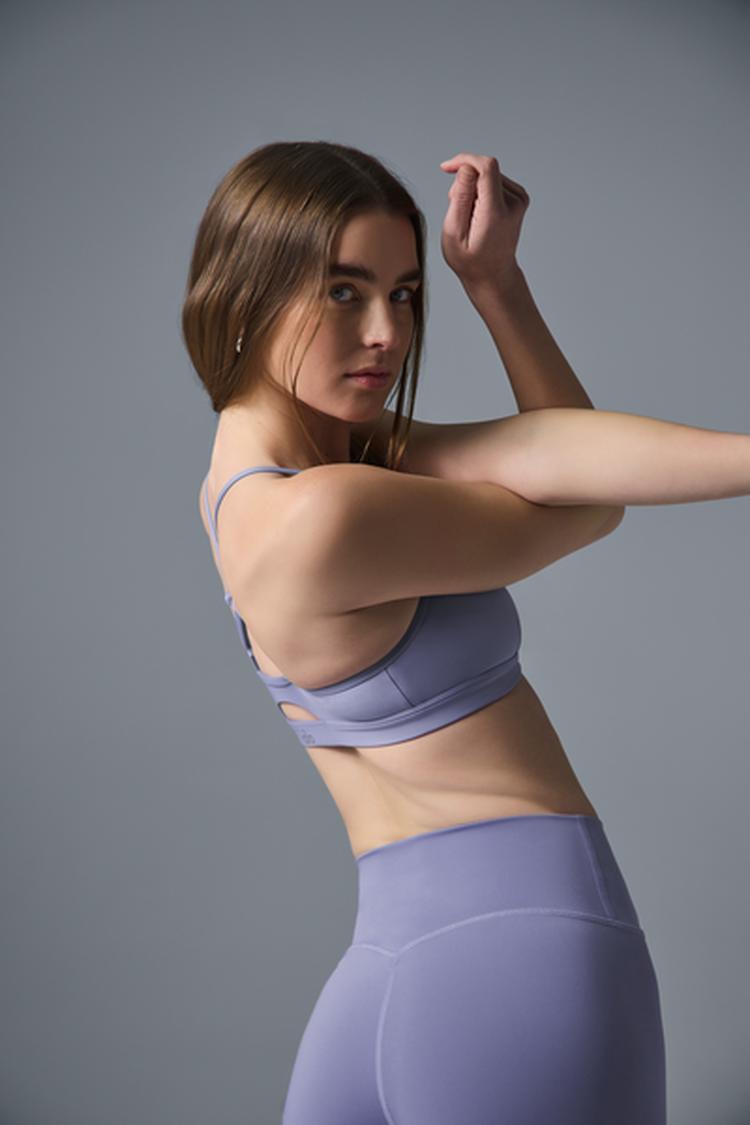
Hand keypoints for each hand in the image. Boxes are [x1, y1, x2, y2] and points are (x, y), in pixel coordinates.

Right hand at [439, 152, 529, 292]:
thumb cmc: (469, 259)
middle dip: (464, 182)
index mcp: (496, 212)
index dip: (465, 160)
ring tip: (467, 215)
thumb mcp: (453, 233)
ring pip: (487, 175)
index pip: (486, 167)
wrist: (493, 274)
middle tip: (456, 210)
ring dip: (472, 188)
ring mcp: (520, 198)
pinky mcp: (519, 196)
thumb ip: (460, 198)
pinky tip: (477, 212)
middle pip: (484, 170)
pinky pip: (493, 180)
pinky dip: (480, 190)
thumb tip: (466, 168)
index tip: (446, 167)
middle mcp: (514, 202)